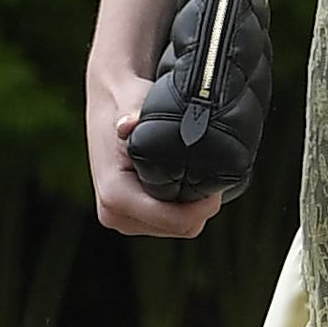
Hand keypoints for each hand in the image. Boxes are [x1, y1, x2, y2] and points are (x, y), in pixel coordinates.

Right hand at [86, 56, 232, 239]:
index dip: (205, 207)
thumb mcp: (130, 101)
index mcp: (114, 196)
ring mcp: (121, 218)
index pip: (176, 222)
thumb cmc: (124, 97)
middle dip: (200, 206)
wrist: (109, 100)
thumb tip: (127, 125)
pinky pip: (169, 222)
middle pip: (180, 228)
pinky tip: (184, 180)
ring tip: (194, 173)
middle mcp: (113, 213)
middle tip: (211, 175)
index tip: (218, 184)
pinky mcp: (130, 217)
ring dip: (192, 206)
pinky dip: (183, 205)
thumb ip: (132, 113)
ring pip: (177, 228)